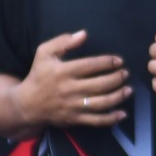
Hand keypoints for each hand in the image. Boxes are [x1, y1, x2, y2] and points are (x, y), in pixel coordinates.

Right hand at [15, 30, 130, 129]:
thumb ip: (63, 42)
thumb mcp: (44, 53)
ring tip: (129, 90)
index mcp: (63, 72)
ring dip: (118, 97)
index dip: (107, 62)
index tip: (119, 61)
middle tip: (125, 74)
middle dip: (116, 79)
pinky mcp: (74, 119)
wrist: (27, 104)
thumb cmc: (39, 75)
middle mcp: (69, 89)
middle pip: (99, 85)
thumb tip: (84, 34)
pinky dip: (111, 119)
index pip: (90, 66)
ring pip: (100, 103)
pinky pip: (95, 121)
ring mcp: (72, 106)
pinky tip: (123, 114)